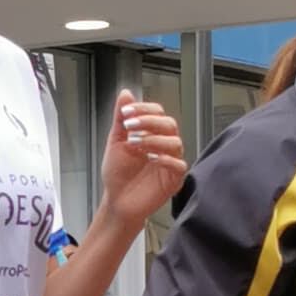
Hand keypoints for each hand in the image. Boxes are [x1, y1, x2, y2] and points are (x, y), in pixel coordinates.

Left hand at [98, 93, 187, 227]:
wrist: (117, 201)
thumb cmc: (118, 174)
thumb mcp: (116, 142)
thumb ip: (121, 119)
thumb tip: (126, 93)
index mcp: (152, 134)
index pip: (157, 113)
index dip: (143, 109)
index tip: (126, 112)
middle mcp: (164, 145)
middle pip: (169, 124)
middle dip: (148, 122)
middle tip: (129, 127)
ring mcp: (170, 162)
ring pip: (175, 142)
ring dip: (154, 139)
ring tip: (135, 144)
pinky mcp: (174, 179)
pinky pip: (179, 165)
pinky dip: (165, 159)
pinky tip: (150, 158)